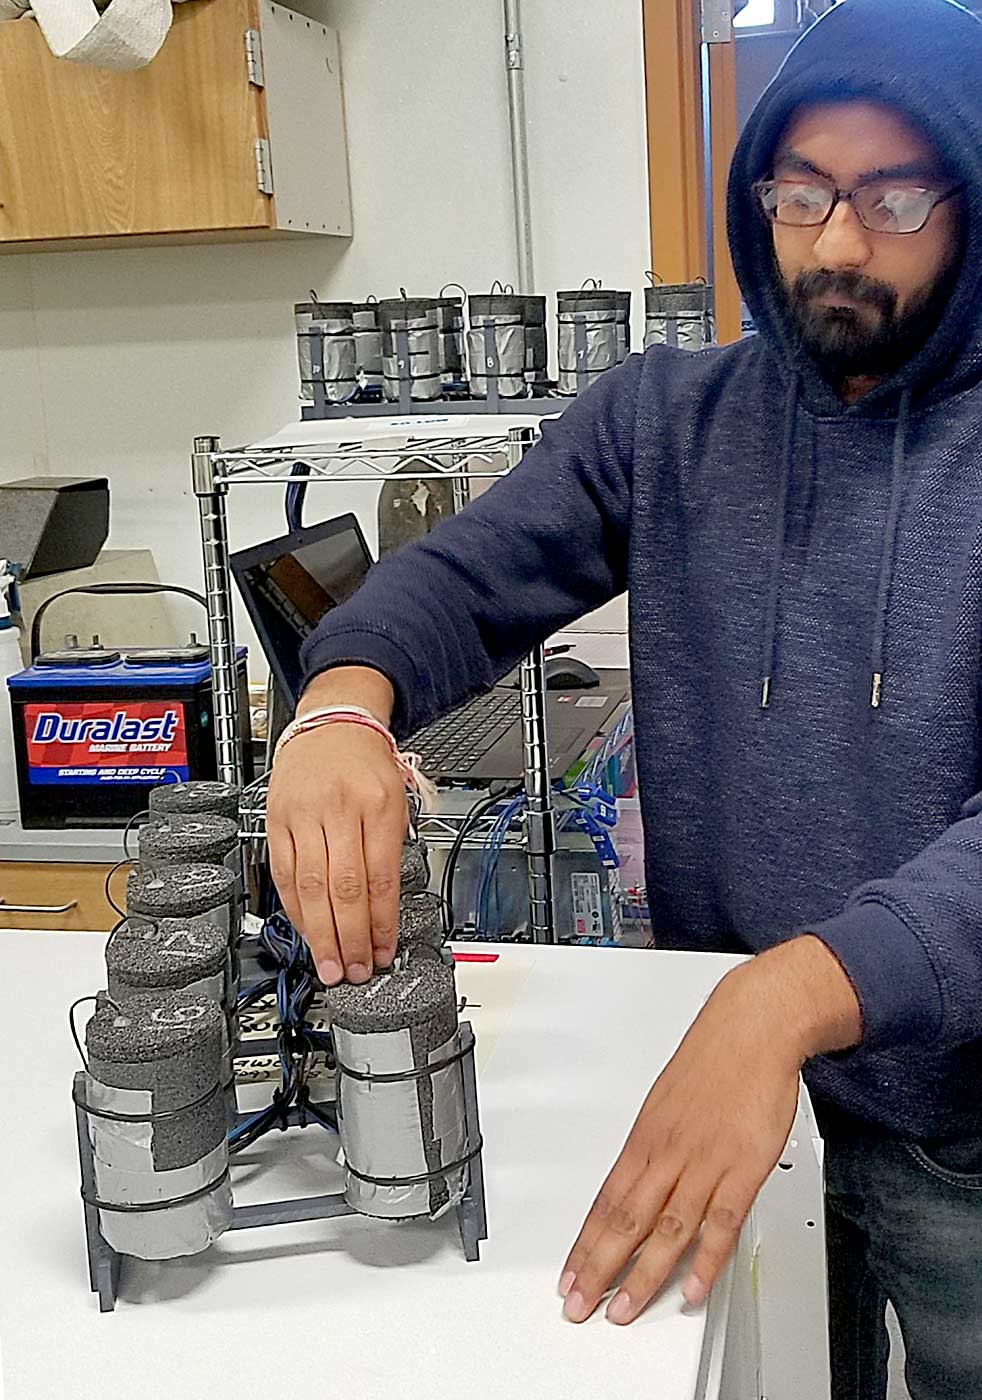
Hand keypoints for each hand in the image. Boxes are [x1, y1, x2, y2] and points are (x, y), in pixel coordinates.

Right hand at [266, 667, 407, 984]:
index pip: (381, 876)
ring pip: (309, 885)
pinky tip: (306, 930)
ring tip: (329, 964)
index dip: (381, 923)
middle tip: (354, 971)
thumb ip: (390, 850)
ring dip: (319, 933)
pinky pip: (283, 873)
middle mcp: (339, 809)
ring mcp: (303, 814)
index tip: (384, 953)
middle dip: (349, 938)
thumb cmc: (366, 763)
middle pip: (343, 886)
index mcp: (378, 804)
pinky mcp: (276, 820)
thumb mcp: (395, 798)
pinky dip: (294, 908)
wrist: (331, 724)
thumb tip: (383, 913)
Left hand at [559, 936, 860, 1324]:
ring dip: (643, 1274)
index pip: (605, 1201)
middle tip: (579, 1304)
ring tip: (623, 1309)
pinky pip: (720, 1222)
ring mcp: (705, 1163)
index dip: (585, 1244)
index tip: (569, 1274)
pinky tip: (692, 1287)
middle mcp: (668, 1153)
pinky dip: (706, 1260)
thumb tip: (635, 1182)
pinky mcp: (743, 1168)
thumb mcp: (665, 1101)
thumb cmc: (711, 1061)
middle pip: (626, 1220)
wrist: (752, 1030)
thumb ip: (653, 1148)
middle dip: (599, 1268)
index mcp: (644, 1138)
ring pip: (667, 1229)